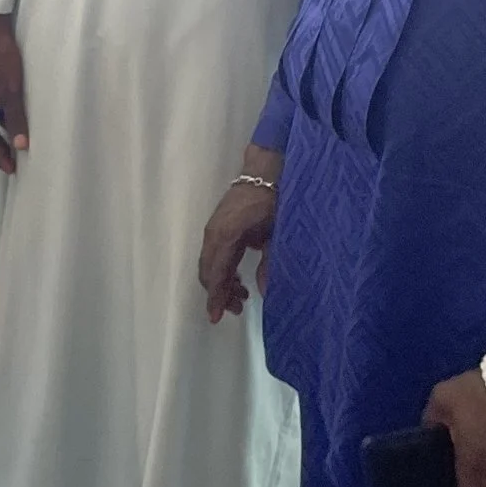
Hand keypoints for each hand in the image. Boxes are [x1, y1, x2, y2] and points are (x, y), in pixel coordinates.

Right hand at [199, 148, 281, 320]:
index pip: (216, 273)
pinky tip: (238, 277)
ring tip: (241, 296)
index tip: (216, 318)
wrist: (266, 168)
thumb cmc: (274, 198)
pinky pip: (216, 253)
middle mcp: (214, 233)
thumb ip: (271, 263)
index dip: (216, 297)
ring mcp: (215, 228)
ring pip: (211, 263)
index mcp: (226, 236)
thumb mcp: (277, 233)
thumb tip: (265, 293)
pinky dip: (223, 269)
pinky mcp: (220, 226)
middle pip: (209, 270)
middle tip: (235, 309)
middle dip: (218, 293)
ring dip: (222, 281)